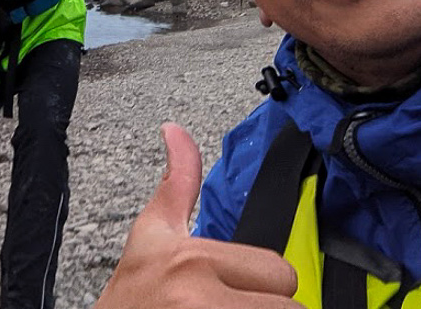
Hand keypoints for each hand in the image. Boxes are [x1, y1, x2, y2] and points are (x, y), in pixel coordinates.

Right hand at [93, 123, 299, 308]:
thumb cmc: (132, 294)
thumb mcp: (151, 234)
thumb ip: (178, 181)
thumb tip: (175, 130)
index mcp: (192, 259)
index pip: (280, 272)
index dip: (262, 285)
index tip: (235, 289)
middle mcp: (198, 296)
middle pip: (288, 307)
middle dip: (265, 308)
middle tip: (231, 306)